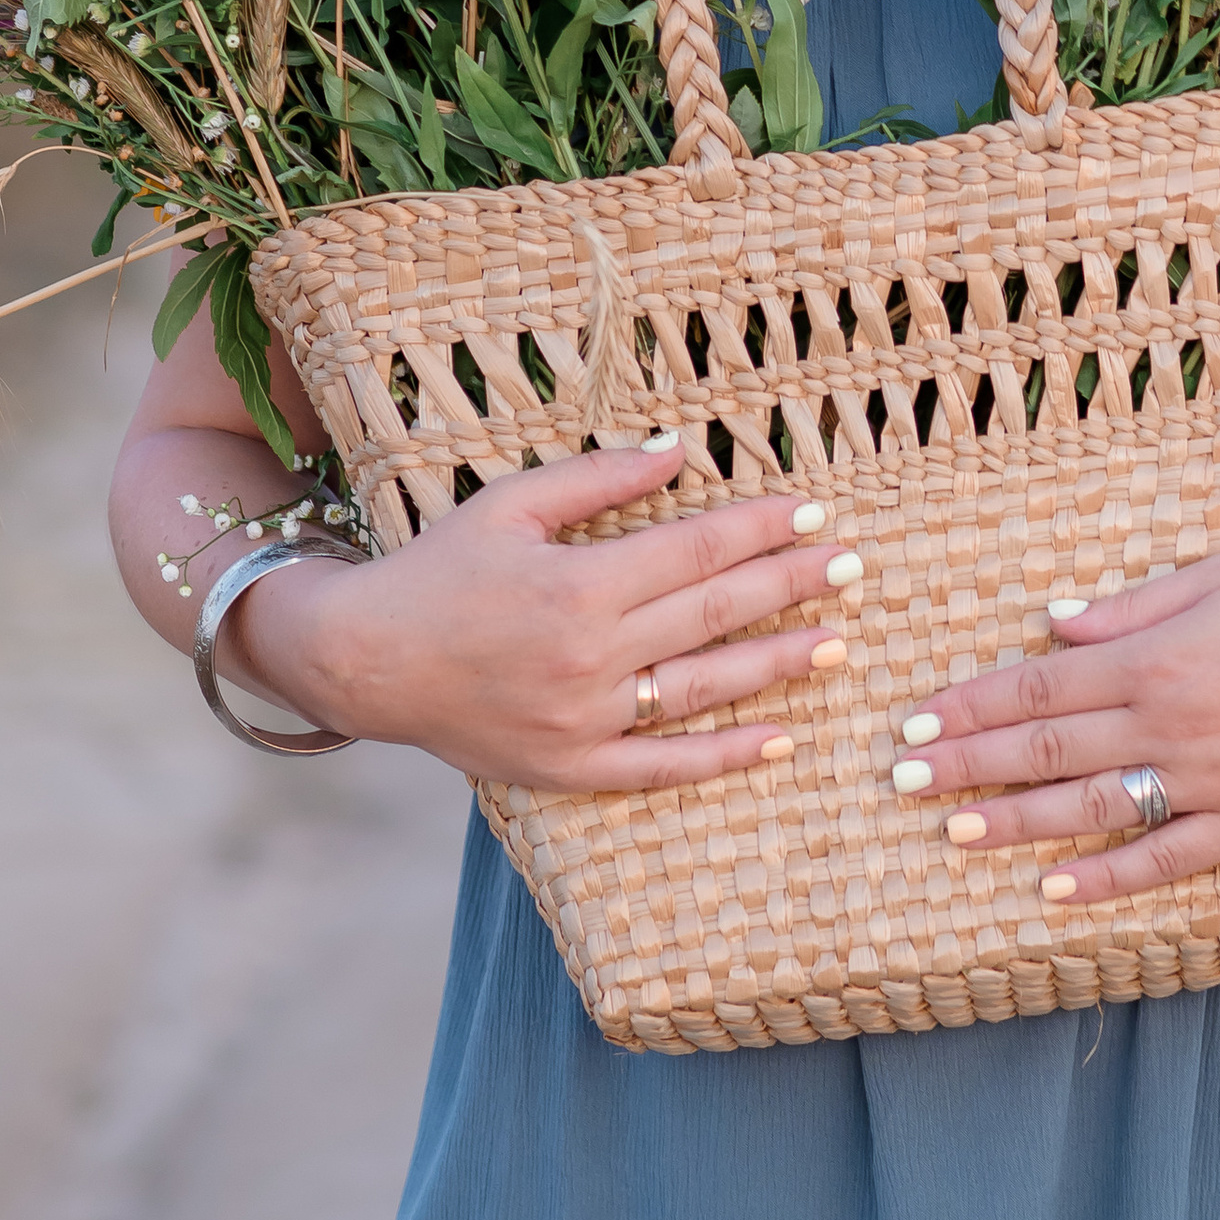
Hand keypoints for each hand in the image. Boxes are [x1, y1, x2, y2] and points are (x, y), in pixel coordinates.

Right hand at [235, 436, 860, 789]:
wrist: (366, 662)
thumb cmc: (439, 570)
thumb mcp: (511, 505)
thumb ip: (597, 478)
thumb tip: (679, 451)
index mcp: (579, 585)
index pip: (695, 551)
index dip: (759, 530)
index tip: (812, 514)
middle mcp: (590, 657)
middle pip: (712, 614)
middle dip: (788, 585)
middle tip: (853, 566)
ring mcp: (584, 720)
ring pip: (703, 689)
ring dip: (777, 662)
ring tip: (837, 640)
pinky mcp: (571, 768)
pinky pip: (663, 767)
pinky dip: (724, 755)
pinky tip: (778, 737)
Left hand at [887, 553, 1219, 901]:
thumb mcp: (1214, 576)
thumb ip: (1129, 606)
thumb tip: (1054, 622)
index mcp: (1154, 659)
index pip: (1038, 687)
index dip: (972, 707)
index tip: (918, 722)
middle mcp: (1167, 725)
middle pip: (1047, 750)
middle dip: (968, 765)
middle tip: (903, 782)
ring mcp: (1204, 782)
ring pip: (1090, 810)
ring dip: (1015, 823)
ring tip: (953, 832)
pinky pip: (1163, 861)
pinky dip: (1106, 880)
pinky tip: (1054, 890)